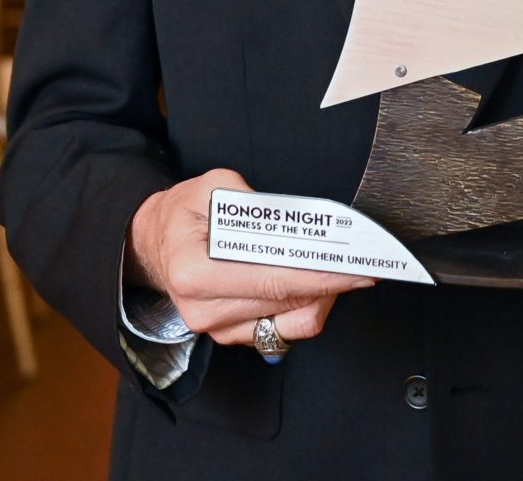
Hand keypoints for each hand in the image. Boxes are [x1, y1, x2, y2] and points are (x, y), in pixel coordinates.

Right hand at [126, 169, 373, 349]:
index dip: (321, 274)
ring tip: (342, 270)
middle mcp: (205, 310)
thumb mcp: (211, 186)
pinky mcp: (233, 335)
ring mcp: (218, 330)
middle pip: (287, 303)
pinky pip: (283, 330)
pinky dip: (307, 308)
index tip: (356, 267)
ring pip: (291, 323)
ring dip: (323, 297)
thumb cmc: (184, 213)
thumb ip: (251, 201)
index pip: (273, 280)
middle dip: (331, 283)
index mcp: (194, 273)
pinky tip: (319, 285)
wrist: (157, 243)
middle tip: (364, 263)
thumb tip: (293, 221)